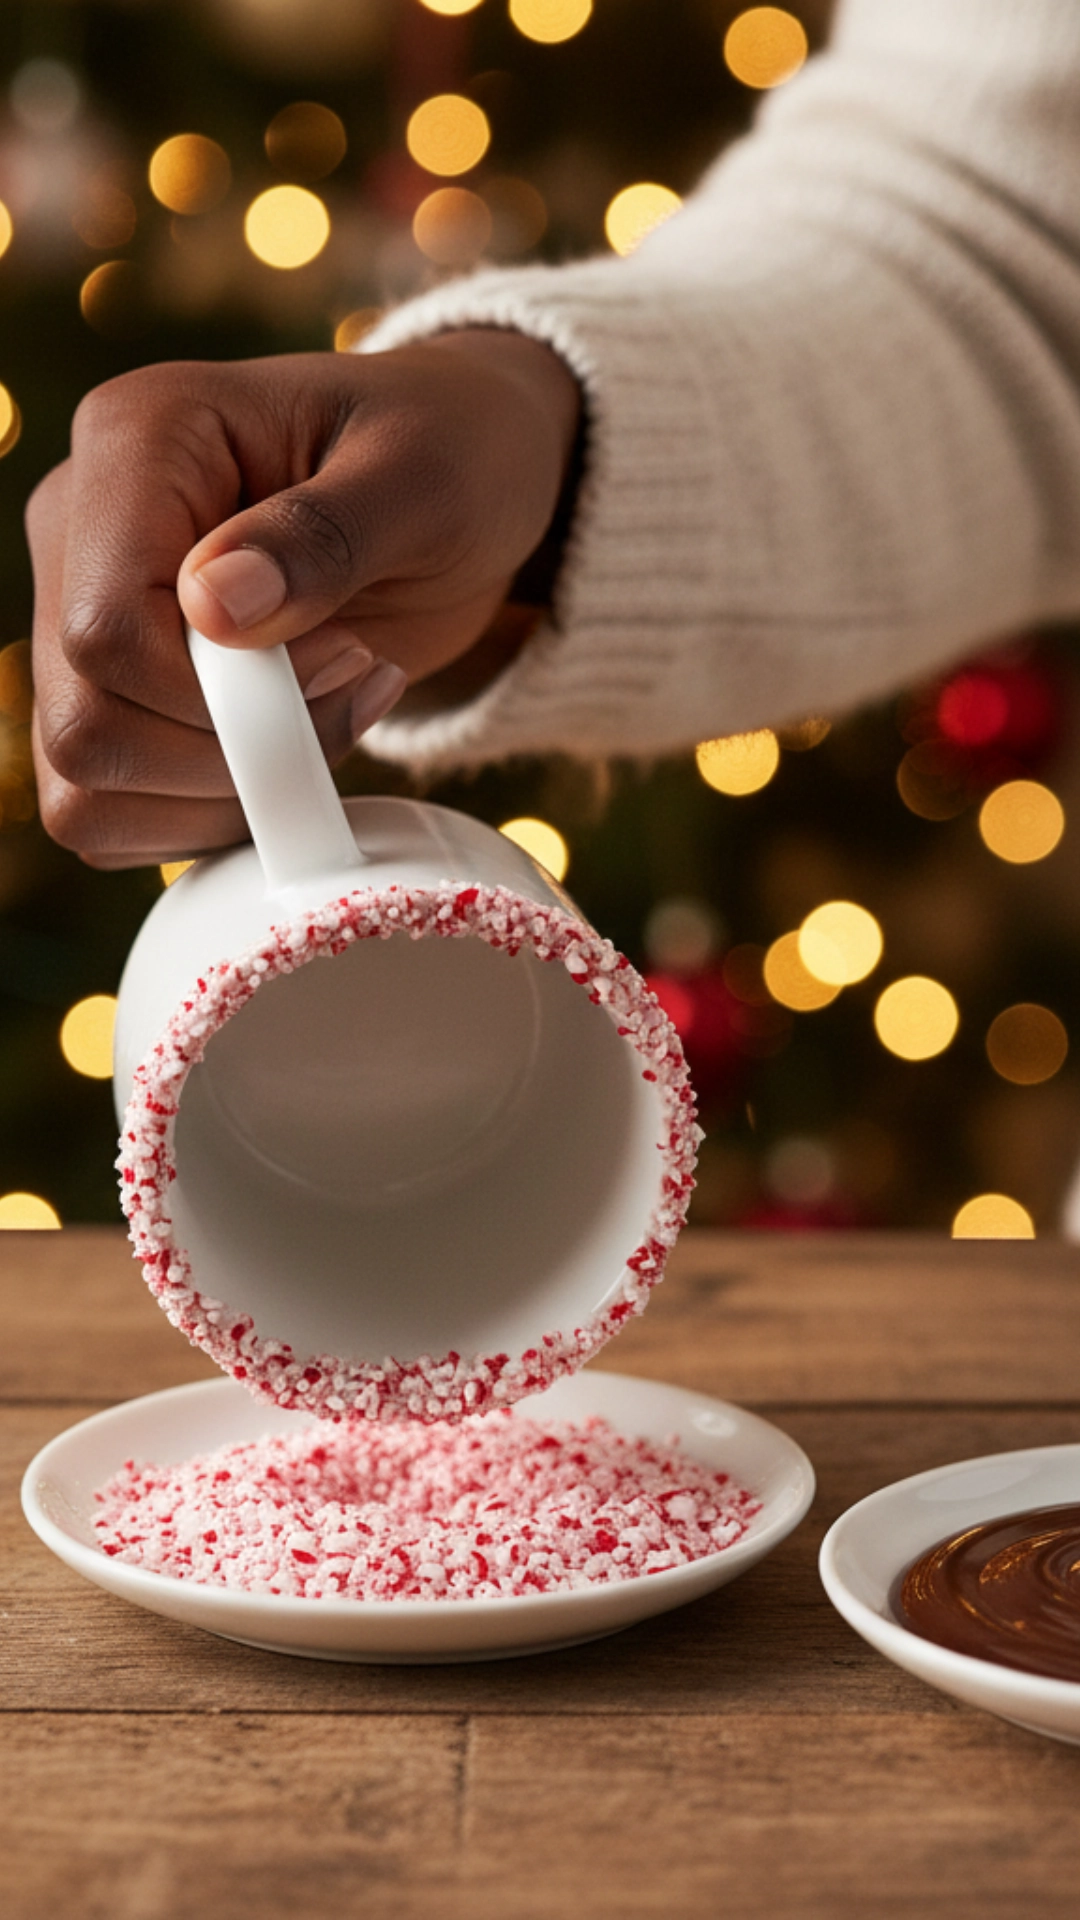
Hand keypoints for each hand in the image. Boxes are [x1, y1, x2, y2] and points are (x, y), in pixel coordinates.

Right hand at [27, 331, 580, 866]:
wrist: (465, 482)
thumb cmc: (452, 454)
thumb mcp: (422, 480)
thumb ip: (321, 539)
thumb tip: (211, 610)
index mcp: (138, 438)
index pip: (105, 629)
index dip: (222, 695)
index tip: (344, 657)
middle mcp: (79, 526)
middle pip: (86, 724)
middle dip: (231, 750)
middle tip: (348, 684)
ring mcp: (78, 613)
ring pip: (85, 784)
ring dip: (222, 794)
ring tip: (328, 714)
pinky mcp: (108, 689)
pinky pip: (110, 813)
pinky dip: (207, 814)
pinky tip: (288, 750)